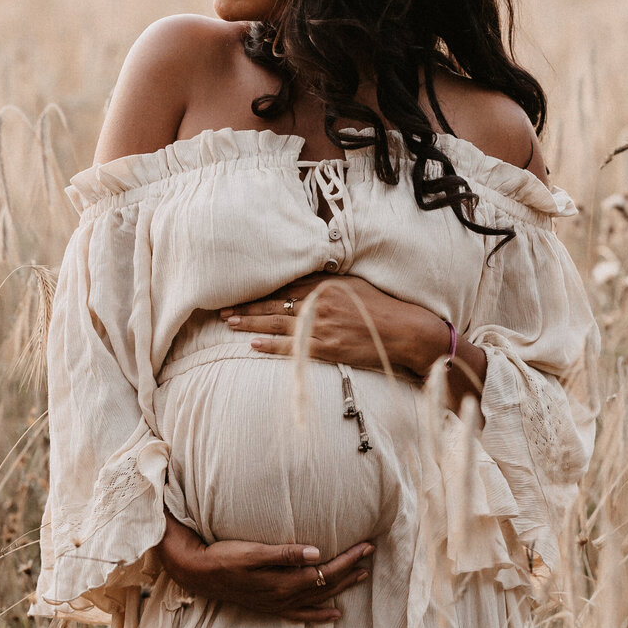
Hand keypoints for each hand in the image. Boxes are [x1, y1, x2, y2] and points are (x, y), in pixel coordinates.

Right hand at [157, 512, 373, 623]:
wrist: (200, 573)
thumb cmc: (225, 557)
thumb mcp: (253, 551)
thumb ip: (285, 553)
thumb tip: (317, 552)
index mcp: (284, 581)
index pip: (326, 570)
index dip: (348, 558)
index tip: (366, 545)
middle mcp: (285, 597)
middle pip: (327, 584)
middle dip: (351, 568)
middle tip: (370, 552)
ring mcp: (279, 604)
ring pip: (319, 598)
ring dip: (342, 587)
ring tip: (362, 576)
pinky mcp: (271, 606)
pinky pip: (302, 614)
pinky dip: (321, 614)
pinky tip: (335, 615)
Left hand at [221, 273, 439, 373]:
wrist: (403, 330)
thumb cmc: (382, 306)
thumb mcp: (354, 283)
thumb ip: (328, 282)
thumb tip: (307, 280)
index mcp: (325, 285)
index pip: (283, 286)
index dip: (259, 290)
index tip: (240, 291)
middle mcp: (319, 303)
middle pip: (274, 304)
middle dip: (247, 306)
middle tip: (223, 309)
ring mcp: (321, 326)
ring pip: (277, 324)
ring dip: (251, 323)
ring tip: (230, 323)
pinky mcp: (326, 347)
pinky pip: (292, 347)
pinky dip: (271, 345)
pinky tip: (253, 344)